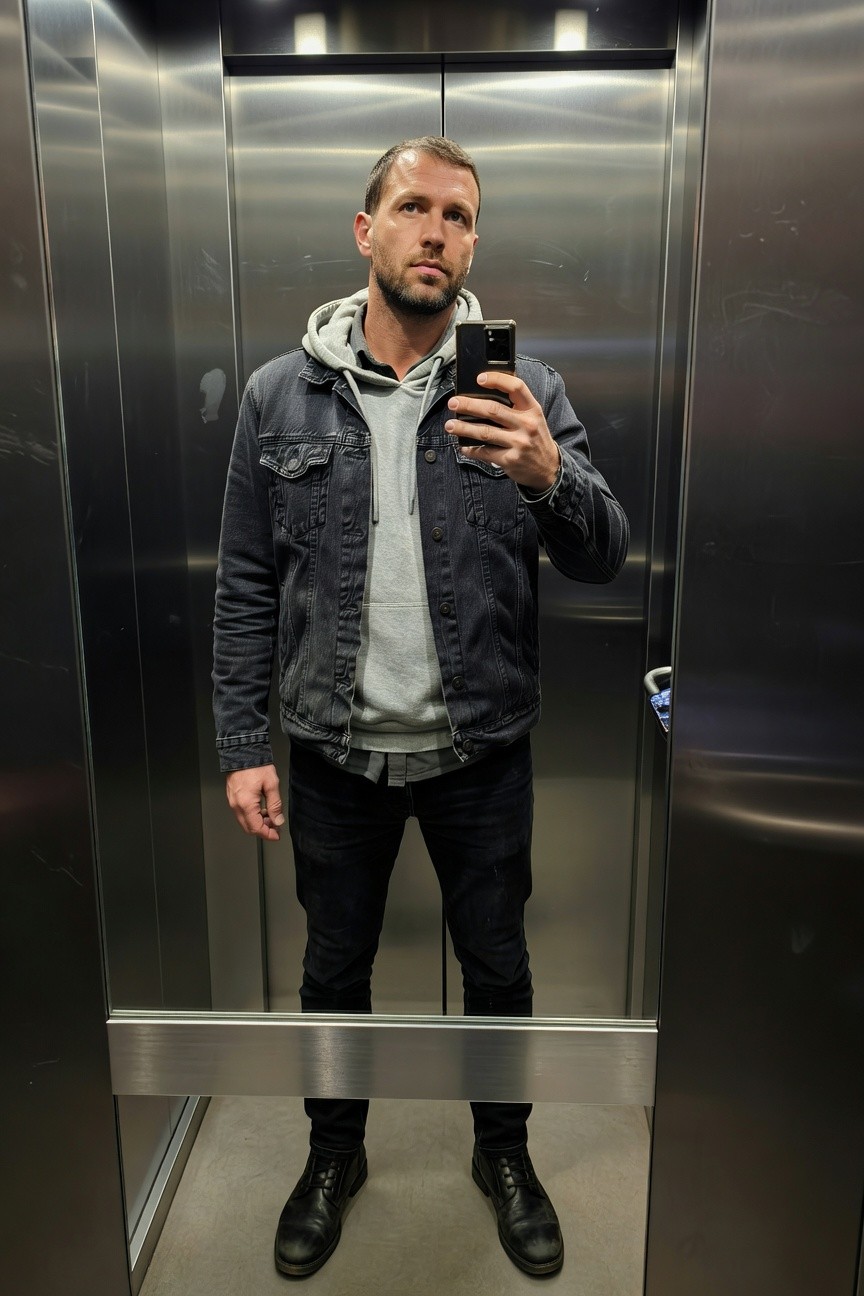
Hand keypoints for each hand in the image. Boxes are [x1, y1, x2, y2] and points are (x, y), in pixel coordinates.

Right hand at [225, 764, 284, 840]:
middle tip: (275, 826)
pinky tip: (261, 809)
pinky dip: (251, 815)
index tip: (277, 835)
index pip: (256, 828)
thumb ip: (275, 805)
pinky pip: (241, 812)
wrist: (243, 751)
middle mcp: (236, 805)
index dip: (268, 834)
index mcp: (246, 804)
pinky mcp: (232, 797)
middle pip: (248, 828)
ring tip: (271, 816)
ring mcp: (232, 801)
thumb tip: (277, 820)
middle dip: (263, 830)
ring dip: (257, 822)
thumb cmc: (256, 765)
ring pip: (244, 821)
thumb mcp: (271, 785)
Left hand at [445, 371, 560, 491]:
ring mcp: (519, 443)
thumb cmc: (536, 439)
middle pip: (493, 410)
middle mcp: (527, 424)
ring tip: (450, 425)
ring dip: (463, 428)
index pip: (516, 387)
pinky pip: (485, 452)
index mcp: (532, 409)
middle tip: (454, 403)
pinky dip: (471, 449)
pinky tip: (463, 446)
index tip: (480, 379)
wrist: (548, 468)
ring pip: (485, 432)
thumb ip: (516, 406)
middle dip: (469, 405)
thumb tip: (485, 394)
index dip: (497, 380)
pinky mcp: (510, 460)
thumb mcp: (534, 418)